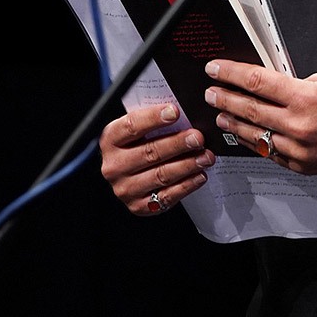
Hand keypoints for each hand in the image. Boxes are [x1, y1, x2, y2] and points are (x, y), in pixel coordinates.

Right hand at [99, 103, 214, 215]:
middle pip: (149, 152)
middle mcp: (114, 165)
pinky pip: (166, 196)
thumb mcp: (140, 130)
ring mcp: (125, 188)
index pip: (131, 126)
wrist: (130, 175)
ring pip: (160, 175)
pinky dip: (187, 185)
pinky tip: (200, 175)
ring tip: (206, 157)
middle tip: (198, 137)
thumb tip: (183, 110)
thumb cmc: (140, 144)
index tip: (175, 112)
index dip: (153, 118)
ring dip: (187, 165)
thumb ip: (154, 121)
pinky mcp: (138, 205)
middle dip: (177, 144)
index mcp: (110, 140)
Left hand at [204, 59, 316, 173]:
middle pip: (249, 108)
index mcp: (305, 98)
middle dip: (225, 98)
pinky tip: (245, 134)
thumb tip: (272, 86)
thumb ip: (297, 85)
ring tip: (221, 114)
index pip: (256, 82)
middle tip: (211, 93)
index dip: (231, 74)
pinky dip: (254, 142)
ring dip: (234, 123)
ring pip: (254, 134)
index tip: (215, 69)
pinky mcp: (302, 165)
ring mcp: (298, 149)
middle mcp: (299, 124)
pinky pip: (269, 153)